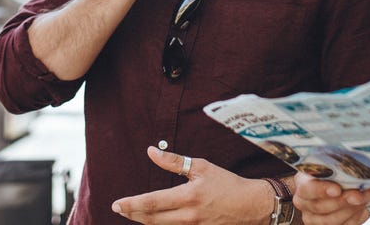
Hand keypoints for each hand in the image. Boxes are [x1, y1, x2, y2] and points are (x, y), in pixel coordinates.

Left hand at [111, 147, 272, 223]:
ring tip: (133, 213)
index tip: (117, 203)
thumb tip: (151, 151)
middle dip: (132, 214)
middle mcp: (189, 216)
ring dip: (144, 221)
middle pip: (152, 219)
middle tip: (119, 208)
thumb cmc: (227, 183)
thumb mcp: (202, 167)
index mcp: (188, 196)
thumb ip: (174, 161)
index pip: (152, 202)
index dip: (132, 204)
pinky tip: (153, 221)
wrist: (252, 206)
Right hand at [292, 173, 369, 224]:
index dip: (322, 190)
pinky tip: (363, 208)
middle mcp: (304, 203)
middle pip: (321, 207)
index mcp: (302, 184)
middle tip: (358, 195)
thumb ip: (336, 167)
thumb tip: (352, 168)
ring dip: (352, 210)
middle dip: (343, 201)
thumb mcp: (329, 164)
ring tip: (365, 198)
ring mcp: (314, 218)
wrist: (329, 182)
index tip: (337, 189)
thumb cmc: (329, 171)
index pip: (307, 189)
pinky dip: (356, 217)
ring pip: (332, 220)